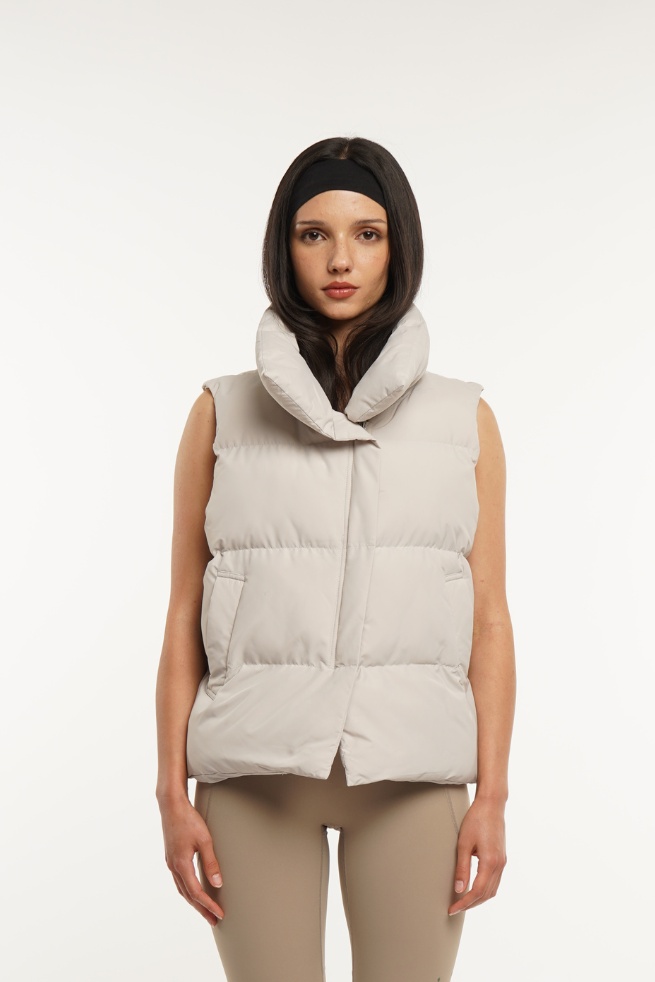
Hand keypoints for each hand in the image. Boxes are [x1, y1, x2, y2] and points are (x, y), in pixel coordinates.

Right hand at [159, 794, 224, 924]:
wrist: (171, 805)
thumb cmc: (189, 820)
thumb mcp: (204, 840)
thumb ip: (211, 863)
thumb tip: (218, 883)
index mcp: (181, 864)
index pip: (196, 892)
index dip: (208, 905)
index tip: (219, 914)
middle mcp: (173, 866)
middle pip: (188, 895)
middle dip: (201, 909)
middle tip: (213, 920)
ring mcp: (170, 862)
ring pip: (182, 889)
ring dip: (194, 901)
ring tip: (205, 910)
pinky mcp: (171, 857)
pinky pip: (179, 881)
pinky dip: (188, 890)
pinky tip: (194, 891)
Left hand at [448, 796, 506, 915]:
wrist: (492, 805)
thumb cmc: (476, 820)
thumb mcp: (464, 843)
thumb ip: (462, 868)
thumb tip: (459, 890)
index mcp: (490, 862)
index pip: (477, 891)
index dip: (464, 903)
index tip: (452, 909)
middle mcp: (499, 864)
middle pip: (486, 894)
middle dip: (471, 904)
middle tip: (455, 908)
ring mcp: (502, 862)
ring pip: (492, 890)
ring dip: (478, 899)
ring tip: (463, 902)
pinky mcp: (502, 858)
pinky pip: (495, 881)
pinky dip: (485, 890)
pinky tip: (475, 889)